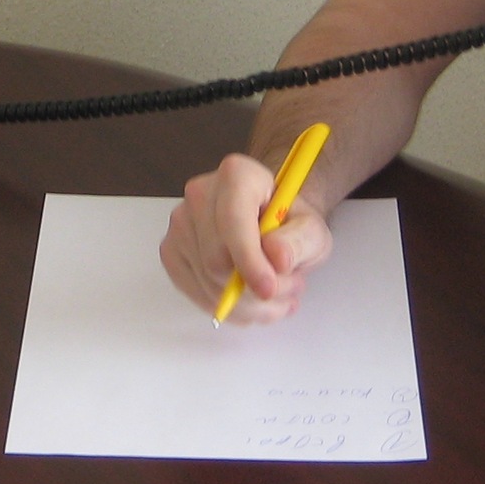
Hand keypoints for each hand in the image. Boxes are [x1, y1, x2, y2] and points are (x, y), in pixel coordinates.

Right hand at [161, 153, 334, 324]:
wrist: (270, 223)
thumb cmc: (289, 223)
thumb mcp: (313, 230)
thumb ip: (301, 241)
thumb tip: (277, 257)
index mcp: (236, 175)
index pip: (233, 221)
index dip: (249, 260)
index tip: (268, 288)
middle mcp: (199, 194)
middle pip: (217, 260)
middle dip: (256, 289)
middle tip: (289, 288)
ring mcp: (180, 224)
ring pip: (208, 283)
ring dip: (248, 304)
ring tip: (276, 294)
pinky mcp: (171, 252)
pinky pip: (197, 294)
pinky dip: (230, 309)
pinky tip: (252, 300)